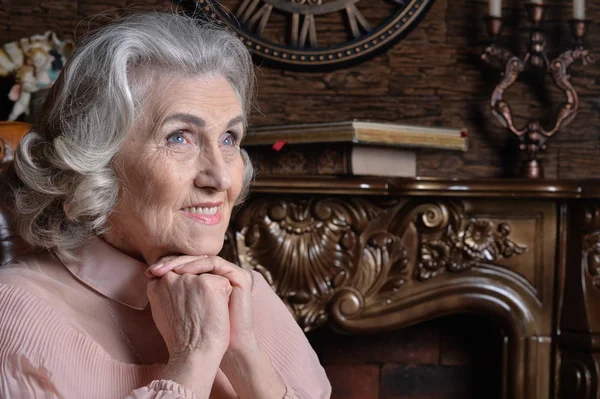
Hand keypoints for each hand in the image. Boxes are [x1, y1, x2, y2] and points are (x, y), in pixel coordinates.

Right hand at [147, 270, 231, 357]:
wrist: (194, 352)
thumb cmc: (180, 337)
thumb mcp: (161, 310)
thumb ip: (165, 291)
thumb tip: (172, 279)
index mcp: (157, 283)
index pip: (174, 271)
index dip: (184, 284)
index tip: (187, 302)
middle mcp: (172, 277)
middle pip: (192, 272)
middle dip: (198, 287)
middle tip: (197, 311)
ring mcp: (191, 278)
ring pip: (208, 276)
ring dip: (211, 291)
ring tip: (206, 312)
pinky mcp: (210, 282)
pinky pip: (223, 283)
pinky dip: (224, 297)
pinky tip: (217, 312)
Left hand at [149, 256, 286, 398]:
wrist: (213, 348)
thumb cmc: (196, 332)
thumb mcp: (179, 306)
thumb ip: (171, 290)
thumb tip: (149, 274)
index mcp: (207, 279)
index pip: (187, 263)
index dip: (168, 265)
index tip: (150, 272)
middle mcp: (219, 275)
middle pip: (194, 259)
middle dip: (172, 262)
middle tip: (154, 269)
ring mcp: (230, 275)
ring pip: (203, 258)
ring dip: (183, 263)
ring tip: (165, 270)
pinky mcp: (239, 277)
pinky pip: (216, 263)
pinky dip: (198, 265)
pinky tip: (183, 273)